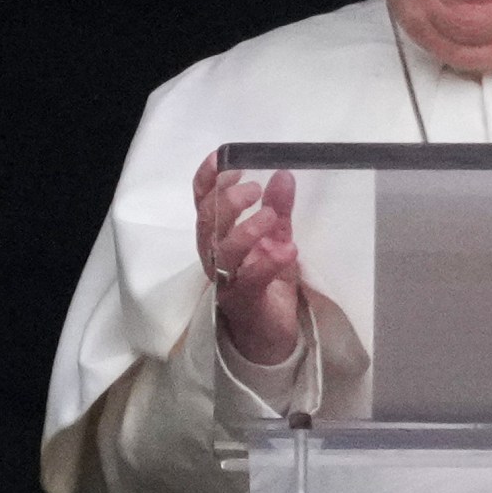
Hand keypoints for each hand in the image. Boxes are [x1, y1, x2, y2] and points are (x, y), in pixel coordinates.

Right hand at [193, 152, 303, 364]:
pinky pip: (249, 280)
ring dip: (245, 229)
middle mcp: (214, 256)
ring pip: (222, 252)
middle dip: (227, 201)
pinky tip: (288, 251)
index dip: (207, 180)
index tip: (222, 158)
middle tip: (254, 189)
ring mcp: (226, 280)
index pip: (203, 203)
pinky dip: (267, 263)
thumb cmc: (266, 281)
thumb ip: (278, 208)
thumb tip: (283, 174)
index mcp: (217, 236)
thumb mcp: (276, 238)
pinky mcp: (244, 302)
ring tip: (271, 217)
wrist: (271, 334)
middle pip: (207, 224)